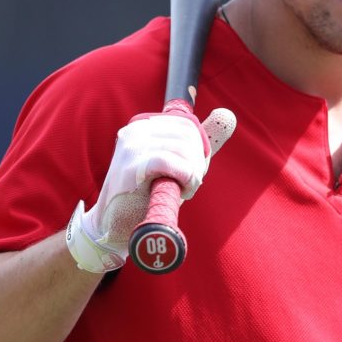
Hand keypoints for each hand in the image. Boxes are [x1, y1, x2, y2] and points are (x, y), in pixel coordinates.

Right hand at [66, 108, 235, 272]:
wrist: (113, 225)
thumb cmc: (145, 195)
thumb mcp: (169, 163)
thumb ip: (193, 143)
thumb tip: (227, 116)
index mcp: (142, 126)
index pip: (186, 124)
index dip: (198, 149)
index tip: (191, 170)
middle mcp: (134, 131)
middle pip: (188, 135)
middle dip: (197, 162)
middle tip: (190, 183)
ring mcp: (131, 148)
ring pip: (183, 149)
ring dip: (193, 174)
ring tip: (184, 190)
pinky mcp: (132, 167)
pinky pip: (172, 163)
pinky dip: (186, 178)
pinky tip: (183, 191)